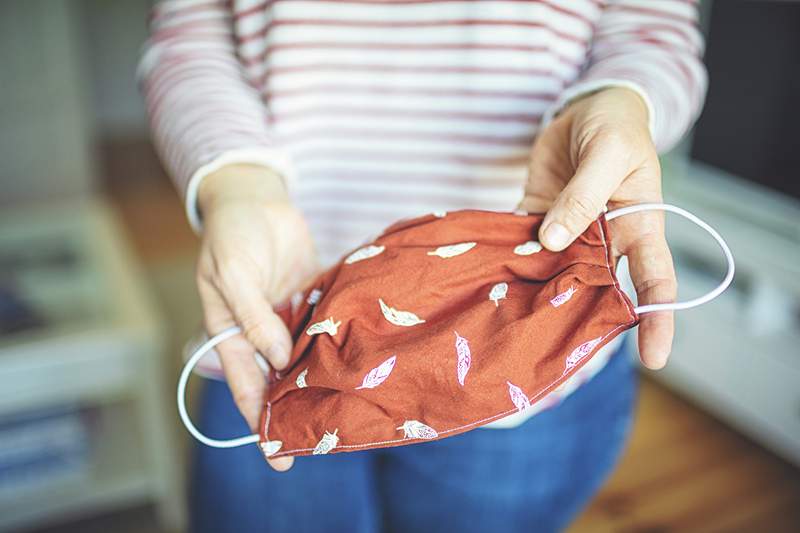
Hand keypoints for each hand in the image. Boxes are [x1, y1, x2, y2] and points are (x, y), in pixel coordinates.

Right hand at [197, 164, 318, 469]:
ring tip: (347, 409)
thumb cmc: (233, 234)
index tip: (276, 455)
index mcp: (231, 332)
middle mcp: (261, 332)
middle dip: (295, 411)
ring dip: (321, 380)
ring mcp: (288, 317)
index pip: (245, 386)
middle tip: (321, 443)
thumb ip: (254, 317)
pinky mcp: (312, 299)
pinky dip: (338, 342)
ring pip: (305, 358)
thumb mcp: (233, 274)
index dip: (259, 421)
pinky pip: (325, 326)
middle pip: (278, 381)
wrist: (255, 198)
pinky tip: (362, 361)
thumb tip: (279, 360)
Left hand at [519, 87, 675, 369]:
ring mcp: (569, 234)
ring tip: (514, 329)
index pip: (656, 281)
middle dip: (583, 321)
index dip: (659, 320)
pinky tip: (489, 281)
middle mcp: (606, 240)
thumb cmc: (615, 128)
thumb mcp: (607, 154)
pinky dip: (509, 261)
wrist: (585, 108)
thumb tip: (551, 241)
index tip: (656, 360)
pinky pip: (525, 246)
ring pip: (556, 273)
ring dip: (538, 295)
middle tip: (558, 354)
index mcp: (640, 226)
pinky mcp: (537, 220)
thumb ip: (582, 197)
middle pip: (599, 290)